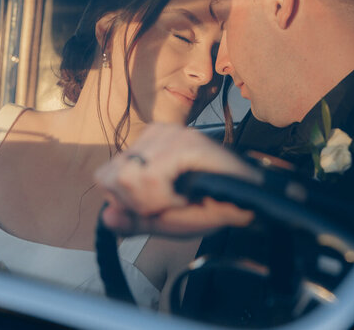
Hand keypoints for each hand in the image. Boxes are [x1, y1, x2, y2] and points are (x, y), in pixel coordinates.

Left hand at [95, 123, 258, 236]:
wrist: (249, 202)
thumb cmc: (209, 206)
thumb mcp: (163, 220)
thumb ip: (132, 220)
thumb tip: (105, 218)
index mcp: (145, 146)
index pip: (105, 176)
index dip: (126, 201)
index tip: (158, 206)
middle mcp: (154, 133)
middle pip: (110, 177)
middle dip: (136, 202)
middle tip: (170, 203)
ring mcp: (169, 134)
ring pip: (128, 179)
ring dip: (153, 201)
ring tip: (181, 198)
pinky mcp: (183, 142)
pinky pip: (150, 178)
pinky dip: (164, 197)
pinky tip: (186, 195)